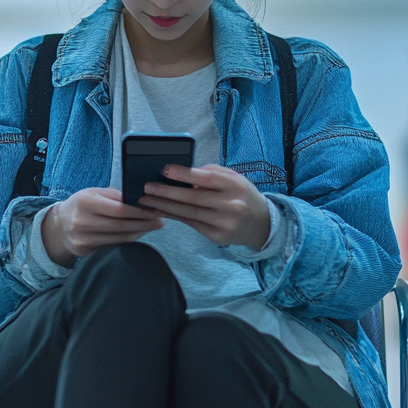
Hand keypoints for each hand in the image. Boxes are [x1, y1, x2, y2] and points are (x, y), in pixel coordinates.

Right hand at [41, 188, 162, 266]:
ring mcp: (82, 239)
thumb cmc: (82, 204)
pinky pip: (112, 247)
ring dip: (139, 234)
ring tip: (152, 227)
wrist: (60, 225)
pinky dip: (127, 242)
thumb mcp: (94, 193)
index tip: (155, 211)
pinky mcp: (85, 252)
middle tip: (159, 221)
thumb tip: (141, 200)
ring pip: (119, 239)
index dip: (139, 212)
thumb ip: (115, 196)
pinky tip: (137, 235)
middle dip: (144, 224)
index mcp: (85, 202)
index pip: (119, 209)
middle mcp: (82, 221)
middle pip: (121, 226)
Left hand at [140, 164, 271, 249]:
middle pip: (193, 198)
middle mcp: (231, 205)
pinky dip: (174, 217)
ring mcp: (224, 223)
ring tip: (147, 200)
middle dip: (167, 192)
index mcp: (235, 186)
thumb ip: (211, 173)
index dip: (184, 174)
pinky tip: (160, 211)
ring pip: (189, 214)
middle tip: (147, 187)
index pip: (207, 178)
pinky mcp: (218, 237)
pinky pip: (192, 224)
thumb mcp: (233, 178)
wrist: (261, 224)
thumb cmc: (242, 195)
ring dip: (165, 207)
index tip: (164, 170)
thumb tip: (183, 173)